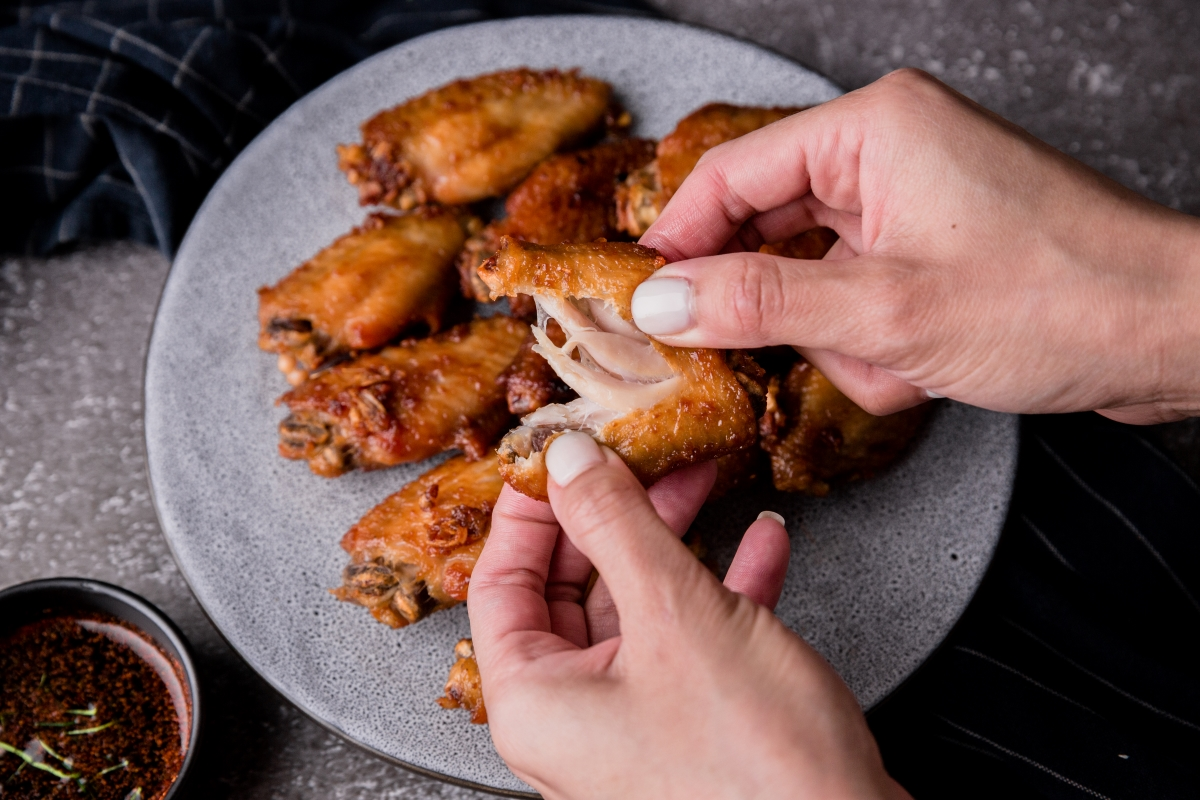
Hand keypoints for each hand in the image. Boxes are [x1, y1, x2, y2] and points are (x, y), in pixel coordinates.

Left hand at [468, 431, 910, 799]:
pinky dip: (724, 587)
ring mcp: (635, 726)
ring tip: (700, 481)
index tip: (561, 458)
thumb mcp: (676, 614)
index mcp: (537, 702)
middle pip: (573, 586)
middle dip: (616, 513)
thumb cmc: (758, 772)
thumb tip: (570, 465)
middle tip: (639, 459)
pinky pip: (693, 638)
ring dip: (674, 540)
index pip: (503, 580)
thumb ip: (617, 526)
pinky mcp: (694, 728)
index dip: (531, 509)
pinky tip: (760, 545)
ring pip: (638, 606)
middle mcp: (575, 721)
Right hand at [631, 69, 1199, 423]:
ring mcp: (912, 200)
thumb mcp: (883, 311)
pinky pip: (856, 294)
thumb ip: (758, 302)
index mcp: (872, 129)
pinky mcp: (932, 244)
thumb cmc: (1058, 300)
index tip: (644, 303)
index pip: (730, 176)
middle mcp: (888, 151)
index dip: (678, 244)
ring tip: (895, 365)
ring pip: (813, 275)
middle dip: (787, 309)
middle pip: (769, 229)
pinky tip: (916, 368)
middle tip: (774, 355)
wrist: (1172, 333)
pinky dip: (871, 342)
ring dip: (840, 338)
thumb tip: (662, 302)